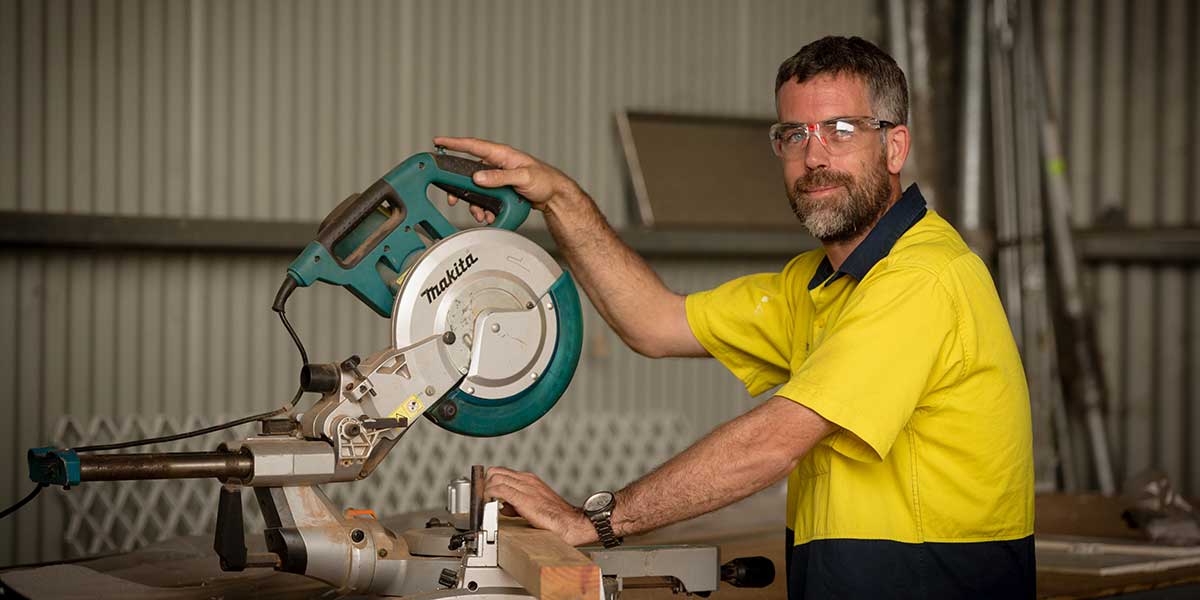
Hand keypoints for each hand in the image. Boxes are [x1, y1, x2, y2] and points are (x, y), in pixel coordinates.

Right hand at [432, 136, 585, 222]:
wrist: (554, 196)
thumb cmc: (545, 180)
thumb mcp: (523, 177)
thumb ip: (500, 177)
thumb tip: (479, 177)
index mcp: (501, 154)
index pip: (473, 145)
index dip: (454, 143)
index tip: (438, 141)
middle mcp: (497, 164)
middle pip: (468, 172)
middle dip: (460, 187)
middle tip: (453, 199)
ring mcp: (497, 177)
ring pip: (476, 189)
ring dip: (474, 203)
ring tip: (481, 214)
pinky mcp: (499, 190)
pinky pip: (484, 198)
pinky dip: (484, 208)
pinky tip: (489, 215)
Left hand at [484, 466, 595, 546]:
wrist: (571, 523)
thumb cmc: (556, 517)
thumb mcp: (533, 505)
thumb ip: (517, 504)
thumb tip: (503, 507)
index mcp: (529, 479)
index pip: (501, 472)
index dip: (489, 482)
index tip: (485, 493)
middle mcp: (527, 480)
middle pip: (495, 471)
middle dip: (485, 484)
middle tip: (483, 498)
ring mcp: (526, 487)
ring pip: (495, 477)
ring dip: (486, 490)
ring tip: (486, 503)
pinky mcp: (524, 498)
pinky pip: (500, 490)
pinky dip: (490, 495)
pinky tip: (489, 505)